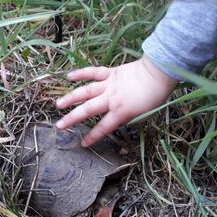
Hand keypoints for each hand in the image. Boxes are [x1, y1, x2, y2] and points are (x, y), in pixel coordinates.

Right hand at [55, 55, 177, 146]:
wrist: (159, 74)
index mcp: (120, 112)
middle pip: (88, 110)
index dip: (93, 137)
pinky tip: (69, 76)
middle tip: (59, 125)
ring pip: (86, 92)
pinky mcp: (110, 73)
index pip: (103, 127)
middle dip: (72, 119)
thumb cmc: (154, 97)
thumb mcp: (143, 116)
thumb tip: (117, 121)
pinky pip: (93, 72)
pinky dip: (80, 73)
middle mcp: (111, 99)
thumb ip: (127, 120)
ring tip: (58, 104)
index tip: (83, 144)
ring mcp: (108, 85)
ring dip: (71, 98)